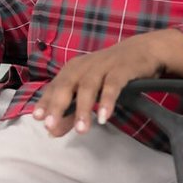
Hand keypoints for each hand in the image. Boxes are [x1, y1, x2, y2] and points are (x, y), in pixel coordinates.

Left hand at [37, 28, 182, 137]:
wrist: (144, 50)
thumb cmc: (110, 73)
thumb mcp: (90, 91)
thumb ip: (71, 112)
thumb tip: (52, 132)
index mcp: (72, 70)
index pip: (54, 87)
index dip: (45, 102)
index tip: (37, 119)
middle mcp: (84, 66)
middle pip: (66, 85)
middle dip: (57, 106)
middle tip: (51, 125)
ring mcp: (103, 65)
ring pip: (88, 87)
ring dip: (83, 109)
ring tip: (82, 130)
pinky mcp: (122, 68)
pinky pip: (113, 85)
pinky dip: (107, 100)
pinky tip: (105, 117)